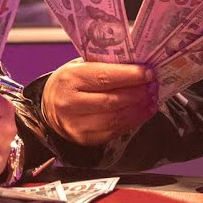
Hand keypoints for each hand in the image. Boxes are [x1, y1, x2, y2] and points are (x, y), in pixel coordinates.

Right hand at [42, 58, 157, 145]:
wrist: (48, 109)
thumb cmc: (70, 83)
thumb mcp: (79, 66)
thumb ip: (103, 65)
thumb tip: (136, 63)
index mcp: (71, 79)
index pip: (104, 77)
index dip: (129, 76)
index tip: (148, 72)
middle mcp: (71, 103)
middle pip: (112, 100)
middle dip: (138, 93)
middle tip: (154, 86)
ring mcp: (77, 124)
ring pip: (116, 118)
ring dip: (139, 109)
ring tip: (152, 99)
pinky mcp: (85, 139)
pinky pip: (115, 131)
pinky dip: (133, 121)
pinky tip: (143, 112)